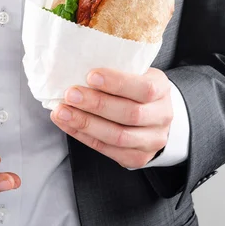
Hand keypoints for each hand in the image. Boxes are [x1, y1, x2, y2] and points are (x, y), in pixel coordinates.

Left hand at [50, 68, 172, 168]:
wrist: (152, 116)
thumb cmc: (133, 88)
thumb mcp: (133, 73)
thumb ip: (114, 70)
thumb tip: (75, 67)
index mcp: (161, 89)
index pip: (144, 88)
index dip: (117, 83)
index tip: (90, 76)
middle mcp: (162, 116)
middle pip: (130, 114)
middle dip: (96, 104)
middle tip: (70, 94)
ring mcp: (152, 140)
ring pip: (118, 136)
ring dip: (86, 123)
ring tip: (62, 112)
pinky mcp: (138, 158)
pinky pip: (107, 150)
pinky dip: (82, 136)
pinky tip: (66, 124)